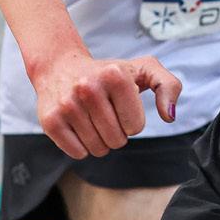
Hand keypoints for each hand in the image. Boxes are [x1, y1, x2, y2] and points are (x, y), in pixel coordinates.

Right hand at [34, 49, 181, 157]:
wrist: (60, 67)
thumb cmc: (108, 72)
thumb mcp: (144, 70)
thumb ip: (169, 86)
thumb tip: (170, 116)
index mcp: (115, 76)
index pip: (136, 126)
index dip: (132, 121)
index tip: (122, 106)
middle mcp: (88, 87)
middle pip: (117, 140)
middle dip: (117, 133)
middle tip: (106, 114)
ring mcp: (67, 105)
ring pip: (98, 149)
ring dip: (100, 140)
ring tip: (92, 119)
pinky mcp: (50, 120)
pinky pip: (78, 153)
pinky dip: (82, 147)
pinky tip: (78, 126)